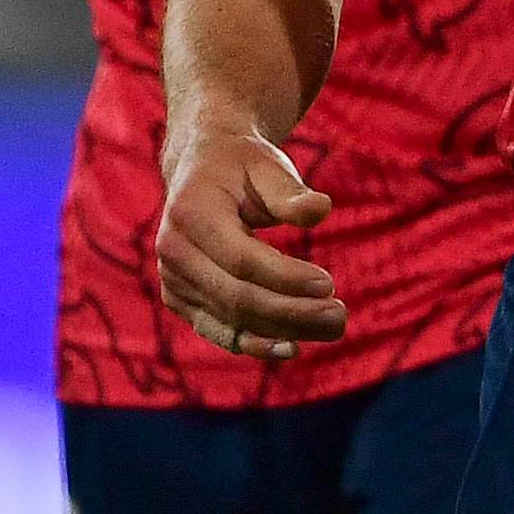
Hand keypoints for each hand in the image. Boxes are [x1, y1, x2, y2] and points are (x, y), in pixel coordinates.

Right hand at [156, 125, 344, 359]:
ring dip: (283, 330)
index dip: (286, 277)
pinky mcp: (180, 300)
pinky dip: (255, 344)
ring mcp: (173, 280)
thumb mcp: (267, 165)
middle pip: (237, 297)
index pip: (241, 259)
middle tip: (340, 316)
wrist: (200, 170)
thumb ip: (290, 192)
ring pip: (232, 319)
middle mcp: (174, 251)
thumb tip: (321, 210)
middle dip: (292, 311)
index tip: (329, 284)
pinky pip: (219, 330)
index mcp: (191, 212)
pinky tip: (292, 348)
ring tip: (333, 328)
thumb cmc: (241, 166)